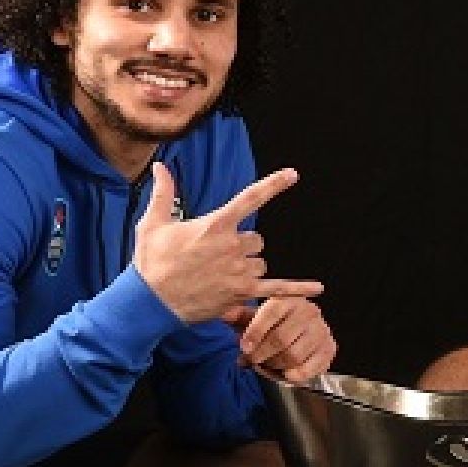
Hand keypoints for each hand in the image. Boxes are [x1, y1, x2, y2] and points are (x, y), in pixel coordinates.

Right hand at [131, 163, 322, 322]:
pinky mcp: (241, 294)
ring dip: (248, 267)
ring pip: (261, 262)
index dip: (273, 185)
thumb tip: (161, 165)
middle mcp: (232, 246)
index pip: (250, 198)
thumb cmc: (150, 262)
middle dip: (242, 246)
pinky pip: (277, 289)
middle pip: (256, 239)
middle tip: (216, 258)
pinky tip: (318, 288)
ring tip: (220, 276)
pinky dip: (298, 289)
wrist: (149, 301)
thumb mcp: (153, 223)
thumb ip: (163, 192)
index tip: (293, 174)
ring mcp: (239, 271)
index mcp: (215, 225)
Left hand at [222, 296, 336, 381]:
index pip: (271, 313)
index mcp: (289, 299)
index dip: (255, 332)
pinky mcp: (329, 347)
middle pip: (281, 339)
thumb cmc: (275, 324)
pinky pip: (310, 368)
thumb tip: (223, 314)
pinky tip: (287, 374)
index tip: (244, 348)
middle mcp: (308, 311)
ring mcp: (321, 330)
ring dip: (276, 365)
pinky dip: (295, 375)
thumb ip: (240, 317)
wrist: (304, 332)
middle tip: (253, 360)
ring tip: (268, 364)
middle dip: (262, 354)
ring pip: (293, 355)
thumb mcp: (256, 317)